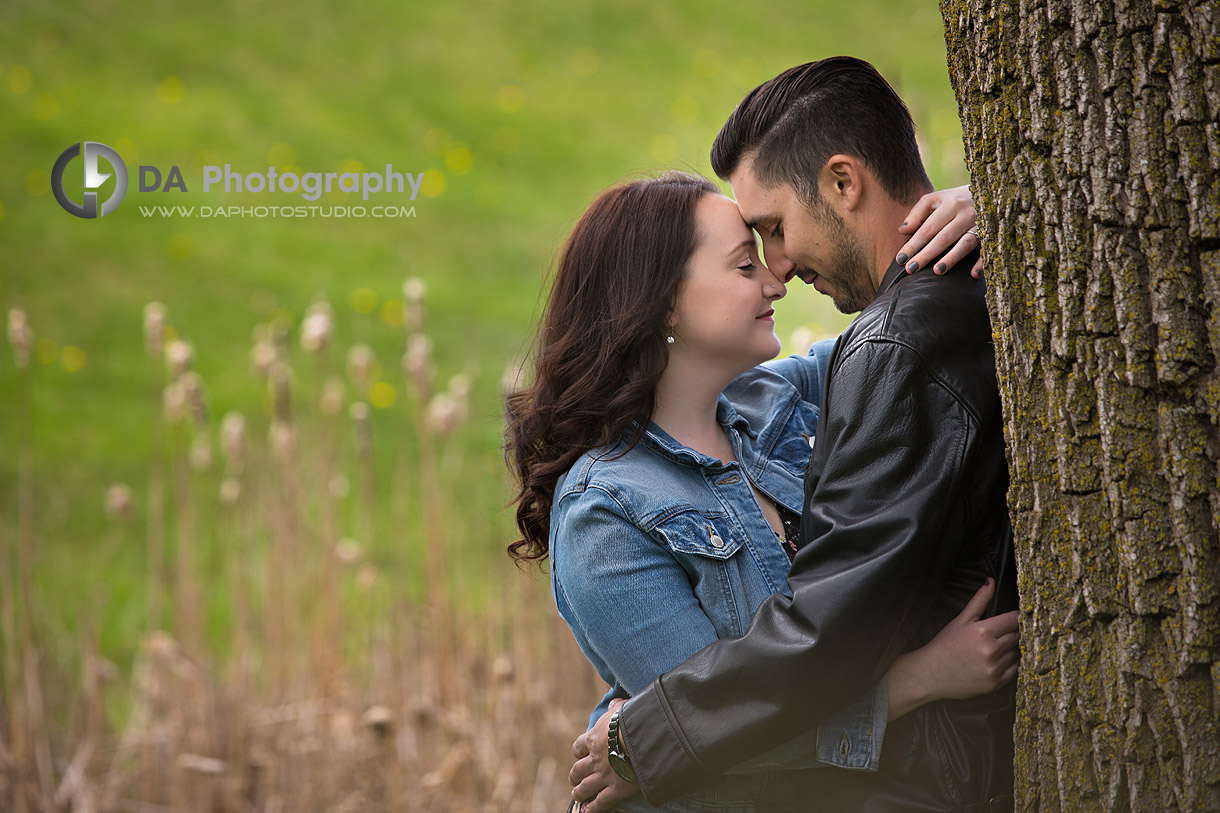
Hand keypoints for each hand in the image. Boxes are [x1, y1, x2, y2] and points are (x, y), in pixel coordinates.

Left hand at [569, 698, 637, 811]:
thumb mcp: (622, 708)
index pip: (578, 747)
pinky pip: (601, 803)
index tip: (580, 754)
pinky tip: (587, 812)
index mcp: (594, 739)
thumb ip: (616, 707)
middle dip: (575, 775)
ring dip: (578, 792)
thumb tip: (614, 702)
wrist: (644, 737)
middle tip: (574, 779)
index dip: (578, 752)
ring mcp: (604, 776)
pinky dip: (593, 809)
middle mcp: (595, 759)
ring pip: (584, 788)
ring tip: (576, 795)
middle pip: (577, 770)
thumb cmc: (634, 719)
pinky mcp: (616, 789)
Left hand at [895, 185, 983, 277]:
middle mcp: (966, 213)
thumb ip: (918, 213)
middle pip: (943, 237)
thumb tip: (902, 231)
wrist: (990, 192)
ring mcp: (982, 224)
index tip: (900, 259)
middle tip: (911, 269)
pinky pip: (987, 249)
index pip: (928, 228)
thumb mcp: (935, 199)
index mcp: (950, 204)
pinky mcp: (993, 233)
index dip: (913, 244)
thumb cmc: (955, 200)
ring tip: (937, 271)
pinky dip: (982, 262)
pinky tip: (973, 274)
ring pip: (965, 243)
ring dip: (952, 258)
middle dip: (926, 255)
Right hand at [920, 578, 1018, 700]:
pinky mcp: (995, 683)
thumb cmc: (944, 645)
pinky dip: (1010, 665)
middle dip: (1013, 633)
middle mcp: (991, 650)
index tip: (1013, 618)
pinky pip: (1015, 670)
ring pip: (1017, 653)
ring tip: (996, 648)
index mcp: (983, 631)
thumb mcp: (960, 620)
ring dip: (1011, 649)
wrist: (931, 674)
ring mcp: (994, 668)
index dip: (1016, 617)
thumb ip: (979, 600)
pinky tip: (996, 661)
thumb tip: (991, 581)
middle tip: (1002, 633)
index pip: (1014, 619)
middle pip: (1018, 636)